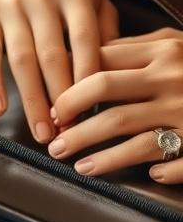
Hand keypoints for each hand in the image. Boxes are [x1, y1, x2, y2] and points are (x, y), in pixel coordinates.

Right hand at [0, 0, 118, 142]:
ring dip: (8, 88)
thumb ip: (103, 26)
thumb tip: (109, 72)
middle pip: (43, 55)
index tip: (83, 113)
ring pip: (7, 53)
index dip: (82, 79)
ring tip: (8, 118)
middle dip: (46, 97)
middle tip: (49, 132)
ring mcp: (0, 6)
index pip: (82, 41)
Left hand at [49, 28, 182, 183]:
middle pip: (106, 99)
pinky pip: (182, 161)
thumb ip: (134, 49)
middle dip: (72, 121)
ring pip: (135, 137)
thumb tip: (86, 56)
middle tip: (53, 139)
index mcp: (165, 52)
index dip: (68, 90)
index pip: (100, 67)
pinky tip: (148, 176)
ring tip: (78, 165)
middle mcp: (175, 81)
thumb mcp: (175, 44)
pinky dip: (164, 170)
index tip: (51, 110)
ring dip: (102, 156)